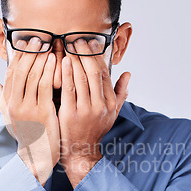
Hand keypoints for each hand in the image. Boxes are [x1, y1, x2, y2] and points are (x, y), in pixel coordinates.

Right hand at [0, 38, 60, 185]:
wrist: (36, 155)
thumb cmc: (26, 133)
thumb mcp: (9, 116)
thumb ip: (0, 98)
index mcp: (7, 103)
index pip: (11, 73)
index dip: (18, 56)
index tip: (26, 43)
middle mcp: (14, 105)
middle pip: (21, 71)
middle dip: (29, 53)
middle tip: (38, 38)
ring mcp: (28, 109)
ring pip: (32, 76)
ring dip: (40, 58)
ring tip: (48, 45)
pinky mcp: (42, 112)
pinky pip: (45, 86)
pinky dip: (49, 71)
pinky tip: (55, 60)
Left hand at [58, 38, 130, 186]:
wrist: (80, 151)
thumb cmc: (93, 130)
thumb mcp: (112, 114)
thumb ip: (120, 94)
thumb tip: (128, 75)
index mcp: (110, 103)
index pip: (104, 74)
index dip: (97, 57)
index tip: (90, 43)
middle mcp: (100, 105)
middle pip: (93, 72)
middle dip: (85, 53)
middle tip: (77, 39)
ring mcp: (85, 110)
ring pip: (81, 78)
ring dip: (74, 59)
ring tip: (68, 45)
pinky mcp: (70, 113)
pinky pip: (68, 88)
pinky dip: (66, 73)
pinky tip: (62, 61)